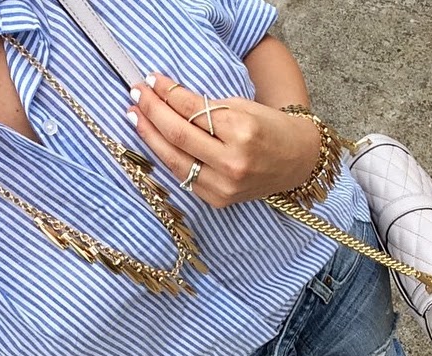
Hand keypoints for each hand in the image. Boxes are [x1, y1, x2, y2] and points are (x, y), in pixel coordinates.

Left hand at [127, 74, 320, 207]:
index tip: (150, 79)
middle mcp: (232, 162)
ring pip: (174, 160)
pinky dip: (167, 158)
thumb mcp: (242, 107)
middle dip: (152, 112)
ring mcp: (224, 186)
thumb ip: (206, 107)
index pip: (192, 110)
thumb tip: (165, 98)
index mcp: (242, 132)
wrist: (297, 162)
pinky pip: (184, 177)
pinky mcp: (218, 201)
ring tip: (135, 117)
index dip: (166, 93)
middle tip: (135, 94)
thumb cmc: (271, 129)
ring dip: (150, 137)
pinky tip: (155, 142)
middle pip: (178, 135)